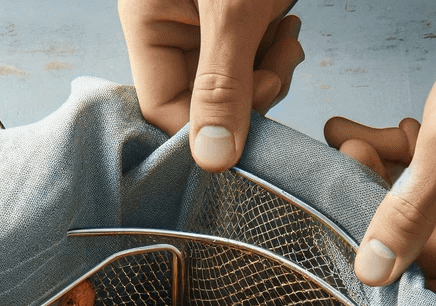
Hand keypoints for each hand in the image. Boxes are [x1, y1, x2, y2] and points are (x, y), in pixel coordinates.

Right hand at [118, 0, 303, 171]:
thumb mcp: (230, 11)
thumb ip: (222, 85)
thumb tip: (213, 161)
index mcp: (148, 23)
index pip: (163, 108)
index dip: (205, 129)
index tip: (244, 129)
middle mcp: (172, 29)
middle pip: (202, 102)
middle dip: (246, 100)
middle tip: (275, 78)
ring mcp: (205, 27)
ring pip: (234, 87)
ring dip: (269, 77)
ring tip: (287, 44)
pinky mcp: (239, 20)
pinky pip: (253, 61)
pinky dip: (276, 56)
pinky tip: (287, 32)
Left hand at [326, 0, 435, 305]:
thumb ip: (409, 215)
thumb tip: (374, 271)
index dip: (400, 303)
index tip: (355, 285)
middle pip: (425, 257)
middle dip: (377, 222)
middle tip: (343, 181)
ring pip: (421, 215)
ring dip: (380, 183)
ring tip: (350, 147)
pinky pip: (433, 183)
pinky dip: (399, 160)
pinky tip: (364, 135)